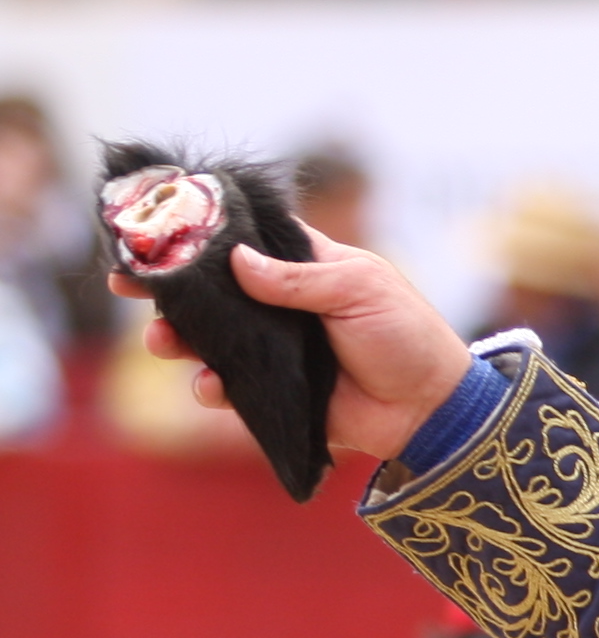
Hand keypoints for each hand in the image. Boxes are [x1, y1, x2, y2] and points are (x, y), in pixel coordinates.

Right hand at [125, 233, 473, 461]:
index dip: (200, 234)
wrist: (432, 408)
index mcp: (307, 268)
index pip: (244, 241)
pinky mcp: (274, 392)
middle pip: (211, 292)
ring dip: (176, 339)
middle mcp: (283, 305)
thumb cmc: (407, 336)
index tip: (154, 230)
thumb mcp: (360, 289)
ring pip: (208, 340)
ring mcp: (275, 349)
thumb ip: (297, 278)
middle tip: (128, 285)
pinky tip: (211, 385)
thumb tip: (236, 259)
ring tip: (163, 340)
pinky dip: (211, 387)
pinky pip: (228, 388)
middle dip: (166, 289)